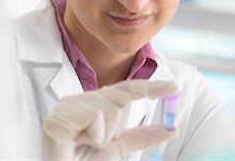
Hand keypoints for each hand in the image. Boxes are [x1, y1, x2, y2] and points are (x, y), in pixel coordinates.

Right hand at [42, 80, 178, 159]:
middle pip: (122, 98)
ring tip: (85, 145)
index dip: (152, 87)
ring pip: (112, 110)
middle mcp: (81, 98)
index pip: (127, 88)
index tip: (175, 88)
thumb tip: (172, 129)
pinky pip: (96, 118)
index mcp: (94, 102)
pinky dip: (95, 138)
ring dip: (105, 136)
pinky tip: (77, 143)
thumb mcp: (118, 147)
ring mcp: (68, 105)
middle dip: (118, 127)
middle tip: (97, 143)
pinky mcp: (59, 117)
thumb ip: (142, 136)